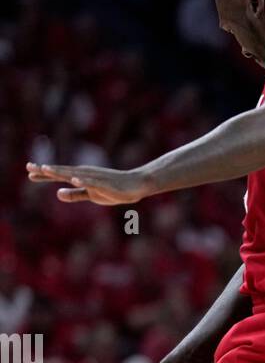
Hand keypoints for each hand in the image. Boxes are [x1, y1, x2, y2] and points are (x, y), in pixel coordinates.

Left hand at [26, 162, 153, 205]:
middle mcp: (86, 174)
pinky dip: (84, 180)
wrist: (137, 185)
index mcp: (81, 177)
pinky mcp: (107, 184)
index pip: (59, 175)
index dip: (44, 174)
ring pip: (75, 174)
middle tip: (29, 167)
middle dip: (46, 170)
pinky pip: (94, 182)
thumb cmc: (114, 189)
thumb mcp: (91, 195)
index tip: (28, 171)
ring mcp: (96, 178)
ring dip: (61, 172)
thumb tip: (58, 193)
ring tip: (46, 169)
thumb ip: (75, 194)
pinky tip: (74, 179)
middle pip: (63, 171)